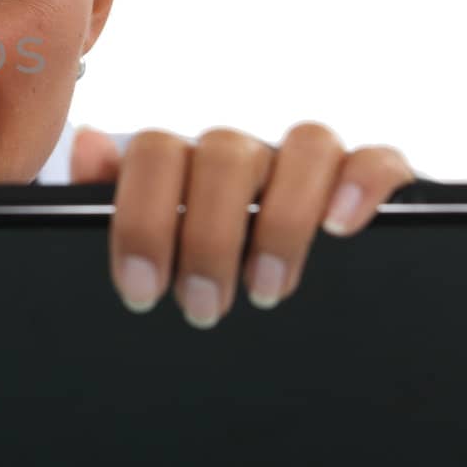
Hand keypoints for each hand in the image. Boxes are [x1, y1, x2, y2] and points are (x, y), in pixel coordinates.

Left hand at [70, 121, 415, 328]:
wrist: (298, 321)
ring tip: (267, 290)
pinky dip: (360, 184)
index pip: (156, 152)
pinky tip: (341, 228)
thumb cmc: (203, 280)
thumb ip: (112, 202)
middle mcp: (248, 158)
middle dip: (208, 237)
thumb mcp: (154, 251)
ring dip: (283, 220)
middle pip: (223, 153)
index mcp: (188, 168)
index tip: (140, 290)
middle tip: (202, 308)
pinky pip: (377, 160)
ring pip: (306, 145)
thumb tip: (89, 146)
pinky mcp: (375, 185)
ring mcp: (311, 168)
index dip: (142, 217)